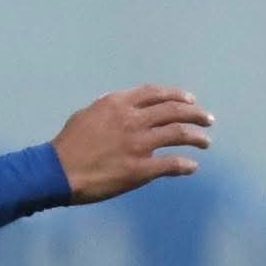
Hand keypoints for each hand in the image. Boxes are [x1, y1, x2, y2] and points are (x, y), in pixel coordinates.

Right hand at [53, 85, 211, 200]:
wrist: (57, 171)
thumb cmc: (69, 143)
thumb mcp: (88, 114)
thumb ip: (111, 109)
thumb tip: (128, 108)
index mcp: (119, 104)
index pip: (156, 94)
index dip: (178, 96)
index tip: (191, 101)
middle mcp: (133, 120)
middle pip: (174, 111)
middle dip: (196, 114)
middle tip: (208, 120)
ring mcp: (139, 144)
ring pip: (179, 134)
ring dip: (197, 137)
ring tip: (206, 141)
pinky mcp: (140, 169)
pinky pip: (171, 164)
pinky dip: (185, 165)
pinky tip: (192, 166)